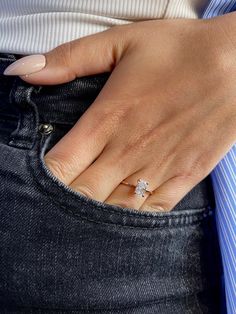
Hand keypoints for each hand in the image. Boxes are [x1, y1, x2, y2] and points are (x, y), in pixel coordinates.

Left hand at [10, 13, 235, 210]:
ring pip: (115, 209)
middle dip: (64, 202)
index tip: (37, 179)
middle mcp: (129, 151)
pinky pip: (152, 211)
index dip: (44, 178)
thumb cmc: (179, 51)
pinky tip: (122, 218)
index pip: (61, 165)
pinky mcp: (184, 176)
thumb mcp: (121, 41)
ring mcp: (159, 168)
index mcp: (108, 120)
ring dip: (96, 216)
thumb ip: (70, 58)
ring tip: (84, 216)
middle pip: (83, 195)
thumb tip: (24, 71)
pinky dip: (132, 219)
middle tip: (57, 200)